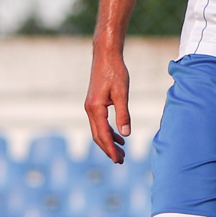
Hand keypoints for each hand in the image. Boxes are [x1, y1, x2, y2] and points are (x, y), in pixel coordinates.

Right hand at [85, 46, 132, 163]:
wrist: (105, 55)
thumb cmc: (115, 71)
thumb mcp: (122, 93)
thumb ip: (123, 114)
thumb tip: (125, 134)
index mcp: (96, 108)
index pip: (103, 135)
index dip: (110, 149)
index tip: (117, 160)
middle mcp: (90, 109)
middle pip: (98, 136)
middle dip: (109, 149)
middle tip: (121, 161)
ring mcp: (90, 106)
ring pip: (98, 130)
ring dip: (109, 142)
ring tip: (122, 152)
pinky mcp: (94, 103)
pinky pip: (100, 123)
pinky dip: (108, 131)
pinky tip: (119, 135)